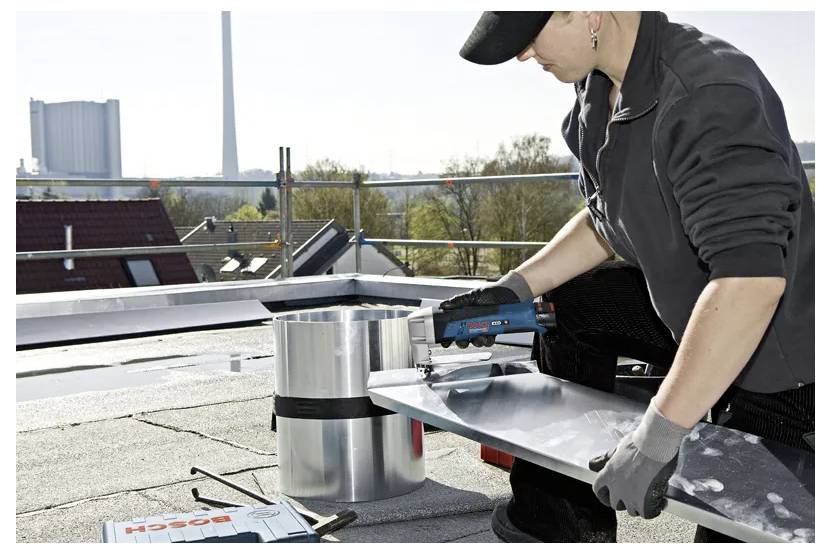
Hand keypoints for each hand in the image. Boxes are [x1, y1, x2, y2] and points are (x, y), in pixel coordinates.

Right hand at [438, 270, 533, 347]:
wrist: (509, 293)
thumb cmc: (490, 293)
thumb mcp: (472, 295)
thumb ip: (458, 301)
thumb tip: (444, 305)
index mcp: (464, 315)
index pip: (453, 328)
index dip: (448, 336)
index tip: (445, 342)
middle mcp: (472, 323)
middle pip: (463, 338)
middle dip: (462, 342)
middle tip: (463, 341)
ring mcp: (482, 328)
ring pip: (476, 341)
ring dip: (476, 342)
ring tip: (479, 337)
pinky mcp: (493, 331)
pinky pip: (488, 340)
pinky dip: (487, 341)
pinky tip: (488, 337)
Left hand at [588, 399, 690, 518]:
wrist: (655, 444)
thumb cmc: (640, 442)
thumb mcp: (619, 448)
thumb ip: (609, 459)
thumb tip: (597, 461)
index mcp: (608, 473)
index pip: (598, 489)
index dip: (604, 494)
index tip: (609, 495)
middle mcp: (616, 487)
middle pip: (614, 503)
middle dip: (623, 501)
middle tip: (633, 496)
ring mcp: (630, 496)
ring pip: (632, 510)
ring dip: (639, 506)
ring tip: (648, 497)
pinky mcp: (645, 501)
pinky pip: (647, 513)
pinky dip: (654, 509)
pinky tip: (660, 501)